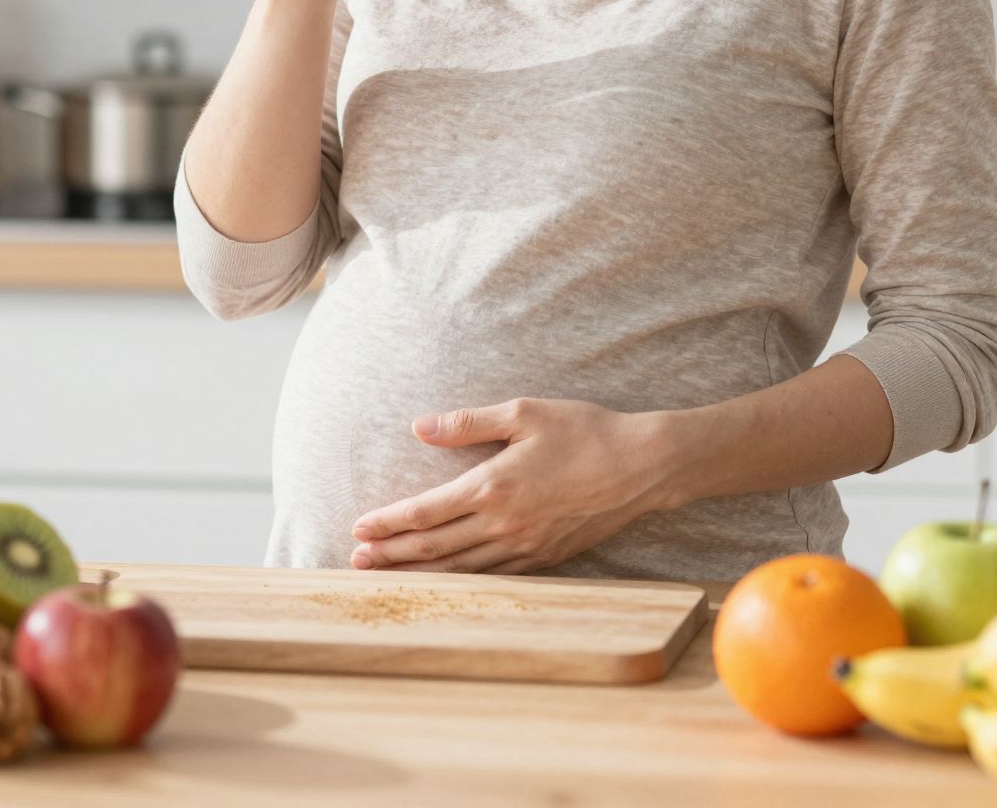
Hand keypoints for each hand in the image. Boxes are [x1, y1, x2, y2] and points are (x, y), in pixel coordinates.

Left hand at [349, 399, 674, 574]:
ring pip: (457, 570)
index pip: (424, 511)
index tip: (358, 529)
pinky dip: (458, 583)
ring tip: (385, 578)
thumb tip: (419, 426)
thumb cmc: (583, 432)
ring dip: (417, 574)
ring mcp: (522, 548)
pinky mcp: (542, 559)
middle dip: (390, 556)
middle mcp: (502, 524)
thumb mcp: (523, 413)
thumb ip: (467, 423)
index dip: (387, 522)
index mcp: (492, 486)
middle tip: (355, 562)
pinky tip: (443, 583)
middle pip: (432, 548)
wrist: (640, 468)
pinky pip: (489, 578)